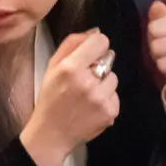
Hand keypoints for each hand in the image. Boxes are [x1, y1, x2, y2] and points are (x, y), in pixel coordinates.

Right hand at [22, 28, 118, 160]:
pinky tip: (92, 107)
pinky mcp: (110, 112)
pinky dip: (106, 100)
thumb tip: (95, 31)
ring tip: (87, 95)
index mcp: (71, 67)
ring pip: (113, 78)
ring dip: (103, 84)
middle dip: (98, 66)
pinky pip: (115, 96)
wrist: (51, 134)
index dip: (96, 45)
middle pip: (109, 60)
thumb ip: (71, 44)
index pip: (101, 41)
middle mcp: (88, 82)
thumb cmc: (50, 98)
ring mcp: (101, 99)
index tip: (90, 54)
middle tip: (84, 80)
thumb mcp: (52, 67)